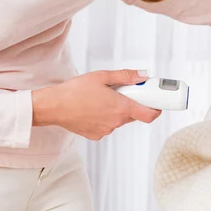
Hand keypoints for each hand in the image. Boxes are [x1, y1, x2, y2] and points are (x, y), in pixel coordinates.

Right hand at [32, 69, 160, 140]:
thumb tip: (143, 75)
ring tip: (100, 99)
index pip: (150, 114)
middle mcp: (116, 121)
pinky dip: (104, 117)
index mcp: (121, 107)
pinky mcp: (97, 135)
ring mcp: (107, 130)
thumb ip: (125, 76)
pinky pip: (107, 125)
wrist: (52, 107)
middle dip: (132, 104)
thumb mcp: (101, 77)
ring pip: (119, 120)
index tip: (157, 102)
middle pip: (134, 115)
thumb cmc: (74, 91)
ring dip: (116, 110)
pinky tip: (92, 109)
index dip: (157, 109)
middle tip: (122, 92)